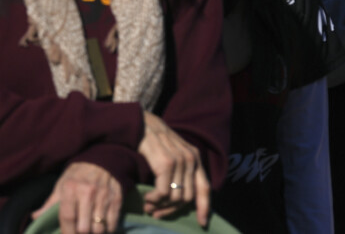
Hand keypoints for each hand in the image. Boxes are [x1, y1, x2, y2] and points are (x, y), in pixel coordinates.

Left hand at [31, 162, 121, 232]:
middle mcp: (88, 193)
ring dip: (94, 233)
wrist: (101, 161)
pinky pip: (112, 224)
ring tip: (90, 230)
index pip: (67, 217)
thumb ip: (50, 203)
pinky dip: (107, 230)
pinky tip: (101, 226)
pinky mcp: (116, 200)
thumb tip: (34, 216)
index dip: (66, 232)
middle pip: (84, 228)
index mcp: (71, 188)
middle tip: (78, 232)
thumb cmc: (77, 176)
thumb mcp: (61, 185)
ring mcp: (104, 197)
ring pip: (99, 229)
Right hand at [138, 111, 209, 225]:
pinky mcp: (166, 163)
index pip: (205, 188)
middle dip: (172, 210)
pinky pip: (164, 192)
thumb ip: (180, 169)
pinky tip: (147, 198)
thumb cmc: (152, 138)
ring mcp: (179, 161)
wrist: (139, 122)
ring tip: (149, 207)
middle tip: (157, 214)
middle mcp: (191, 159)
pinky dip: (155, 199)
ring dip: (161, 206)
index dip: (204, 207)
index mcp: (194, 157)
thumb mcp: (171, 152)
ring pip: (175, 197)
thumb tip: (180, 196)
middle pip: (187, 197)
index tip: (202, 223)